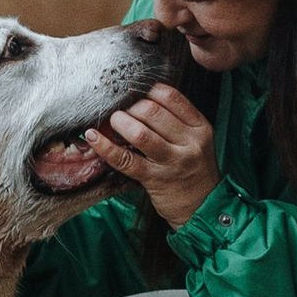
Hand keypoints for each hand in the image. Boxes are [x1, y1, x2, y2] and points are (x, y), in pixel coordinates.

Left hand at [89, 83, 221, 229]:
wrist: (203, 206)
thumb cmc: (194, 169)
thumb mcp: (195, 140)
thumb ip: (175, 121)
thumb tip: (138, 99)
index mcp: (199, 127)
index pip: (171, 97)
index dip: (147, 90)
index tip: (134, 92)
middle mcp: (189, 142)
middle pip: (152, 112)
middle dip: (130, 106)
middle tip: (120, 108)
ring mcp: (172, 162)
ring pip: (140, 133)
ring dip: (119, 122)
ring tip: (110, 120)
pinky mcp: (154, 179)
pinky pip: (125, 159)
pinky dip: (105, 146)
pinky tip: (93, 136)